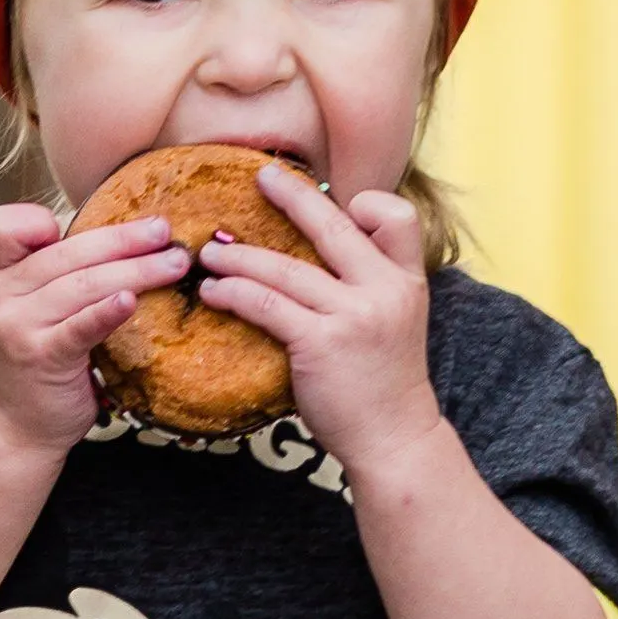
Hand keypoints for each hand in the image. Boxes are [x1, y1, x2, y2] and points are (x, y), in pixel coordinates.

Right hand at [0, 199, 185, 458]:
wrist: (18, 427)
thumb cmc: (39, 358)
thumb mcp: (32, 307)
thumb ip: (58, 273)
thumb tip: (132, 234)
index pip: (6, 226)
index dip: (40, 219)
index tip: (89, 224)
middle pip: (66, 253)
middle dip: (123, 239)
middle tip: (165, 232)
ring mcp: (16, 326)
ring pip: (82, 285)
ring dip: (135, 271)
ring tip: (174, 265)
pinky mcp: (41, 357)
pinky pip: (80, 327)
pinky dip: (107, 311)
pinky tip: (132, 300)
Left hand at [193, 170, 439, 477]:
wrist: (395, 441)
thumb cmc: (385, 386)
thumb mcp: (396, 324)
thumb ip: (369, 288)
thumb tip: (319, 261)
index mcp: (407, 282)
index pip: (398, 218)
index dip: (367, 204)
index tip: (338, 204)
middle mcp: (386, 290)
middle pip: (333, 227)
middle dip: (292, 196)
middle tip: (260, 177)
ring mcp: (354, 315)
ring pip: (285, 268)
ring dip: (240, 256)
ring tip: (209, 254)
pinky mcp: (321, 342)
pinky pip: (265, 304)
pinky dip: (232, 293)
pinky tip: (213, 293)